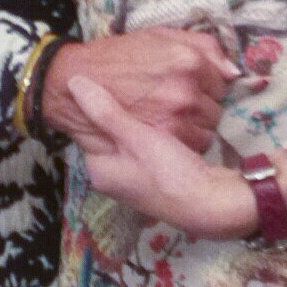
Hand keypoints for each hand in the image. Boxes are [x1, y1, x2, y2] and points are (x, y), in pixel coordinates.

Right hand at [41, 29, 236, 153]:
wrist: (72, 83)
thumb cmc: (115, 56)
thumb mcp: (157, 36)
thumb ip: (201, 47)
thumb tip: (233, 72)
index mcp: (188, 60)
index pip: (221, 81)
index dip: (205, 87)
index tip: (188, 89)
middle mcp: (188, 88)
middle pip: (216, 107)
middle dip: (201, 107)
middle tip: (175, 106)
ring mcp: (177, 116)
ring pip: (208, 129)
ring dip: (194, 127)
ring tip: (170, 121)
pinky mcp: (164, 140)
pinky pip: (194, 145)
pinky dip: (184, 143)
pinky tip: (165, 135)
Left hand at [66, 75, 255, 234]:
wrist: (214, 206)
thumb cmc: (168, 173)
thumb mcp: (136, 138)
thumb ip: (105, 112)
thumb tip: (72, 83)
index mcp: (100, 170)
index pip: (88, 130)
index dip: (96, 104)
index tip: (108, 81)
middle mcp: (115, 177)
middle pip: (111, 134)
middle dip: (122, 111)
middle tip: (131, 84)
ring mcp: (138, 178)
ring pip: (133, 138)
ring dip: (143, 119)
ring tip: (150, 94)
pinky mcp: (160, 175)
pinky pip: (151, 145)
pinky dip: (158, 130)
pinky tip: (168, 114)